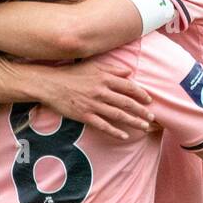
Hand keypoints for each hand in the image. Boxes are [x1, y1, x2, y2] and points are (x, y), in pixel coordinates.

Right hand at [36, 58, 152, 139]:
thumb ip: (112, 69)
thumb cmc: (72, 74)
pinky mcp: (85, 115)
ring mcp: (93, 105)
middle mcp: (101, 92)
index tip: (149, 101)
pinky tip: (125, 136)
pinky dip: (115, 132)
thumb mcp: (92, 66)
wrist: (50, 84)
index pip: (128, 87)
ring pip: (118, 115)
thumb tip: (129, 72)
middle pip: (127, 103)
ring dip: (133, 122)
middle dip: (141, 111)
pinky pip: (103, 125)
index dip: (141, 94)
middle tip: (152, 117)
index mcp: (104, 78)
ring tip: (144, 127)